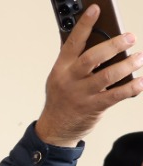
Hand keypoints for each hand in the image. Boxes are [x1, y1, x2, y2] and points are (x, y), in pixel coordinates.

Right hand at [36, 4, 142, 145]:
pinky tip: (141, 81)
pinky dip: (132, 87)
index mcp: (61, 68)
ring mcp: (82, 94)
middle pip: (92, 58)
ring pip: (107, 76)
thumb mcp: (61, 78)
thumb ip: (77, 62)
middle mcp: (70, 80)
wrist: (55, 129)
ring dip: (127, 65)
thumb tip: (104, 44)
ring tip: (139, 58)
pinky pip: (116, 95)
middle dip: (114, 46)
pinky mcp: (93, 107)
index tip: (95, 10)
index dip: (84, 25)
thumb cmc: (62, 99)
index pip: (73, 42)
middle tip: (130, 37)